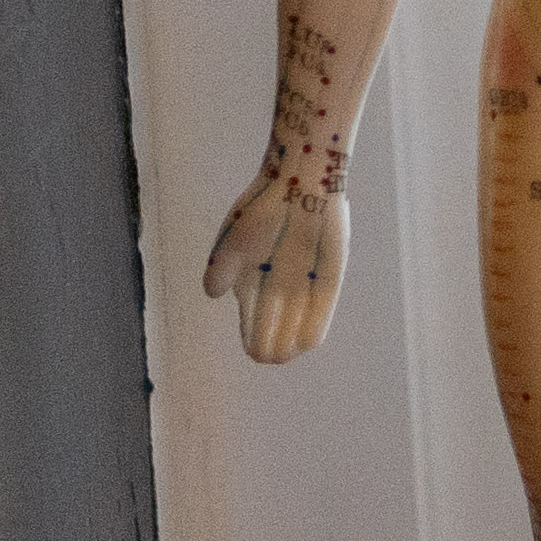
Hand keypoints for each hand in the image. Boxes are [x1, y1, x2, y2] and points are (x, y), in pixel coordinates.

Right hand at [202, 172, 345, 364]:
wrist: (299, 183)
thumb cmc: (261, 208)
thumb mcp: (233, 238)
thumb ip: (221, 267)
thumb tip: (211, 294)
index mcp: (251, 278)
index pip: (251, 317)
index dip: (251, 336)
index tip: (253, 352)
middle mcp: (278, 284)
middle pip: (273, 322)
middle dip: (270, 343)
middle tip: (268, 357)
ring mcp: (304, 280)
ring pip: (297, 320)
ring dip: (290, 340)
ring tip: (283, 355)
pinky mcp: (329, 274)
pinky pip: (322, 305)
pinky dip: (315, 324)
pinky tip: (308, 343)